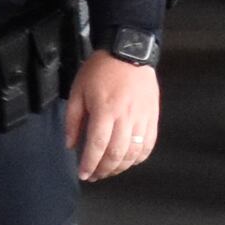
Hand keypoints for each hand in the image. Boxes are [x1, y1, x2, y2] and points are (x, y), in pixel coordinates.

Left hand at [67, 54, 163, 181]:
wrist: (129, 49)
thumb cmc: (100, 70)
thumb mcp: (78, 90)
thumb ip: (72, 120)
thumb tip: (71, 145)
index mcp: (104, 110)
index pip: (96, 146)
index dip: (89, 164)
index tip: (83, 174)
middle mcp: (125, 117)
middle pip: (116, 154)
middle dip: (104, 170)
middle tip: (95, 175)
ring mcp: (142, 117)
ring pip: (133, 152)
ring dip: (121, 167)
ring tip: (110, 170)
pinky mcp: (153, 115)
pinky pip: (149, 143)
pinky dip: (139, 157)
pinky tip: (130, 160)